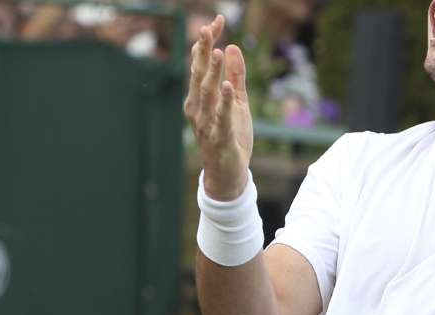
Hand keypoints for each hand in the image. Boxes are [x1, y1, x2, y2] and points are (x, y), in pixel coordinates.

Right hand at [183, 15, 252, 200]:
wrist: (228, 174)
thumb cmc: (230, 137)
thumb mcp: (237, 102)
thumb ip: (236, 76)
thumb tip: (232, 46)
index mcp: (199, 99)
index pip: (200, 65)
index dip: (207, 43)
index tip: (216, 21)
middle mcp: (197, 109)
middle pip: (199, 75)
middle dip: (203, 52)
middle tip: (206, 28)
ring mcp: (206, 124)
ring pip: (207, 94)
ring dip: (212, 72)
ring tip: (218, 51)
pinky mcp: (219, 137)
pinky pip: (220, 117)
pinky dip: (223, 101)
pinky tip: (226, 86)